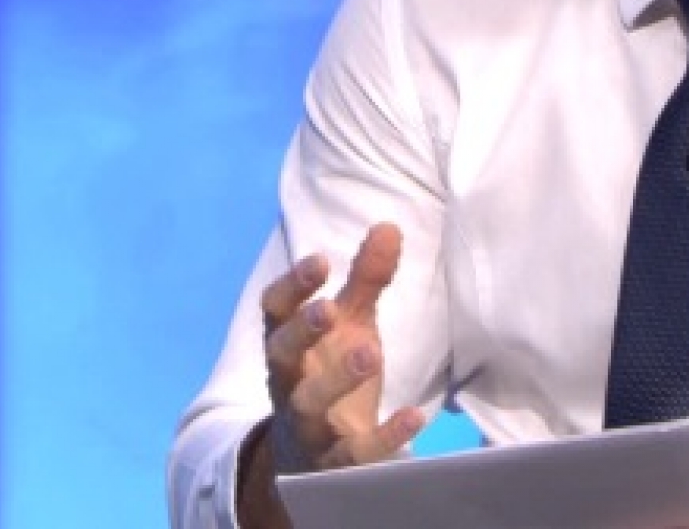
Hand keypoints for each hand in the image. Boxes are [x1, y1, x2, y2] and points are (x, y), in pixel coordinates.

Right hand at [259, 222, 424, 472]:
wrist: (314, 459)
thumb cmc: (331, 374)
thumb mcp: (350, 326)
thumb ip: (365, 280)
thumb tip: (389, 227)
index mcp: (289, 343)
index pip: (275, 311)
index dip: (292, 286)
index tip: (319, 260)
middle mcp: (290, 381)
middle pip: (282, 355)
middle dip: (302, 331)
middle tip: (328, 309)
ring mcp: (308, 424)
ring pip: (309, 404)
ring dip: (337, 379)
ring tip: (371, 352)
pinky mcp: (335, 462)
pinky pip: (356, 453)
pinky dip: (384, 436)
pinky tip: (413, 417)